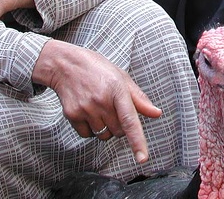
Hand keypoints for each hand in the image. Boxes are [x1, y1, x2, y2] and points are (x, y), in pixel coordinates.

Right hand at [33, 41, 161, 163]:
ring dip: (105, 128)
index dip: (137, 141)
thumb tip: (156, 113)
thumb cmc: (98, 70)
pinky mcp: (72, 115)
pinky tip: (87, 111)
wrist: (67, 65)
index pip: (130, 120)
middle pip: (118, 132)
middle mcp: (101, 100)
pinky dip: (90, 129)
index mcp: (118, 89)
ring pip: (104, 135)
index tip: (142, 158)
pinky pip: (87, 135)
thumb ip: (139, 98)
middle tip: (112, 107)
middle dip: (119, 125)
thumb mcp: (121, 78)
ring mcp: (86, 108)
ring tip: (98, 107)